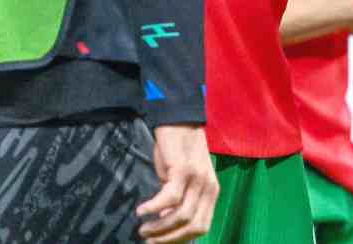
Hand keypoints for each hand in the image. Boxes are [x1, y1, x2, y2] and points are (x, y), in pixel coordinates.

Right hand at [136, 124, 216, 242]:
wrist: (178, 120)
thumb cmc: (177, 153)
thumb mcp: (182, 182)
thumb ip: (179, 202)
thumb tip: (166, 225)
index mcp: (211, 193)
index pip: (201, 227)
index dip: (180, 239)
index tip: (159, 242)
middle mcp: (209, 188)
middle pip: (193, 226)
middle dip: (169, 239)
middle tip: (148, 240)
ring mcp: (198, 179)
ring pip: (181, 216)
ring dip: (159, 228)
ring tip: (143, 229)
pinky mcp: (184, 169)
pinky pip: (169, 197)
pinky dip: (154, 208)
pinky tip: (141, 211)